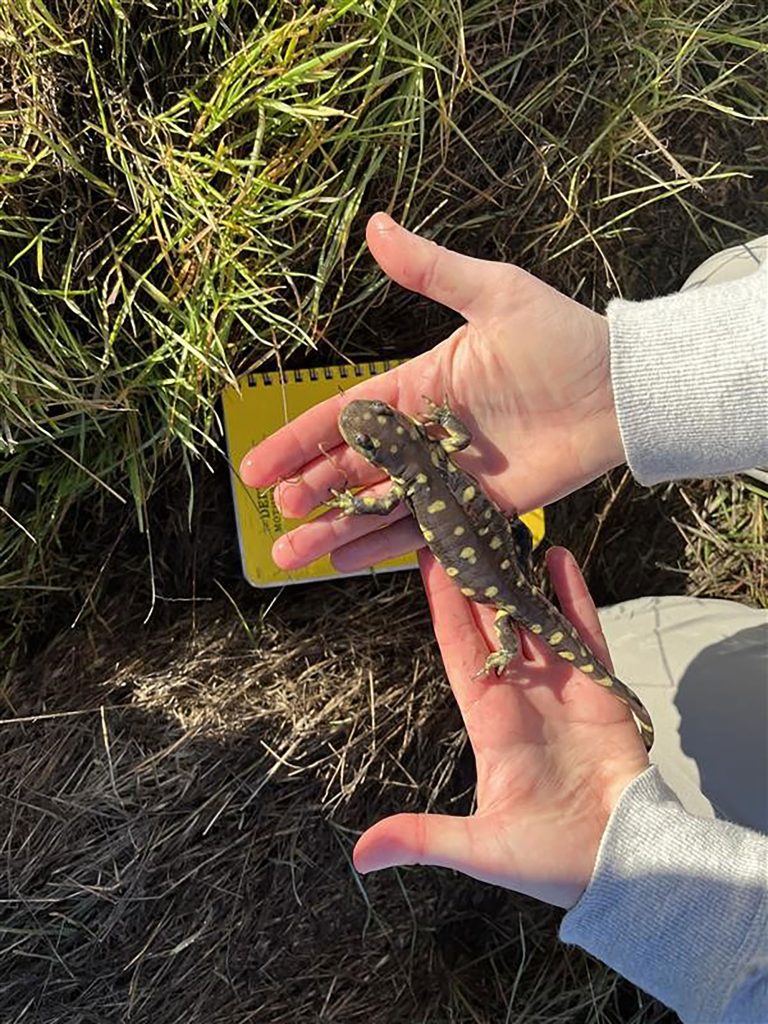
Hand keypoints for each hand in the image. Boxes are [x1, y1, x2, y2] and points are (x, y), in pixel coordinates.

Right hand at [239, 213, 623, 573]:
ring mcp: (451, 475)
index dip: (298, 441)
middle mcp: (426, 435)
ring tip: (291, 556)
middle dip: (311, 491)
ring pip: (380, 507)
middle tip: (273, 513)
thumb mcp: (493, 293)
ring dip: (335, 531)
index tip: (256, 467)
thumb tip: (376, 225)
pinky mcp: (482, 508)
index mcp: (417, 386)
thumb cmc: (561, 335)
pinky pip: (426, 531)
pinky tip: (347, 564)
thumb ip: (431, 270)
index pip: (343, 417)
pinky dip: (385, 548)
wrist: (621, 388)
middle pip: (353, 469)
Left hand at [353, 547, 648, 908]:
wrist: (623, 865)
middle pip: (493, 620)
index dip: (443, 605)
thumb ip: (422, 838)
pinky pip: (584, 631)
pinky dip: (572, 595)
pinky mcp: (600, 688)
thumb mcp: (479, 849)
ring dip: (521, 575)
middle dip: (475, 575)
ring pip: (536, 617)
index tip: (425, 563)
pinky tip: (558, 556)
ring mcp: (561, 686)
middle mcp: (521, 693)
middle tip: (458, 525)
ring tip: (504, 527)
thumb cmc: (549, 862)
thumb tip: (359, 856)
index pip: (459, 648)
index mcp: (489, 721)